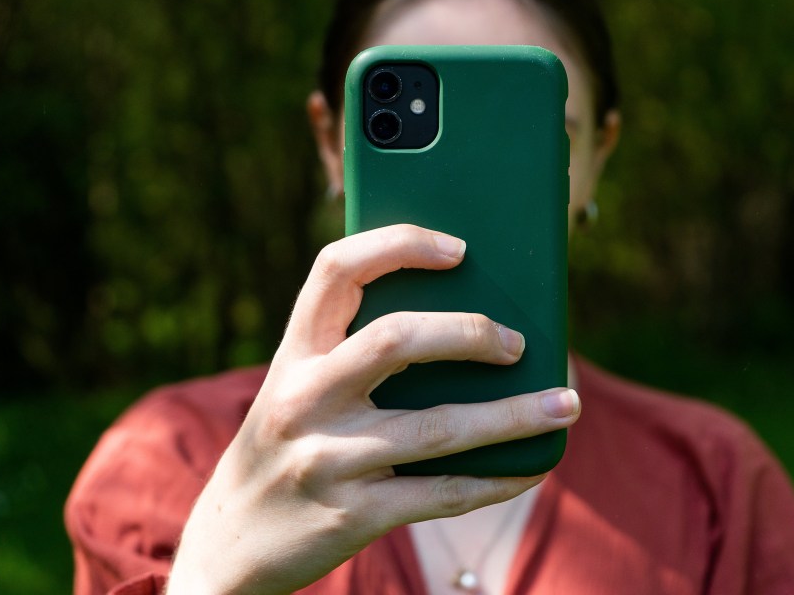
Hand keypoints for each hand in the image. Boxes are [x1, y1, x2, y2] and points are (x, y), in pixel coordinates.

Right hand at [166, 224, 580, 594]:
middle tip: (517, 344)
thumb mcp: (296, 391)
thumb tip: (464, 331)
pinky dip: (497, 479)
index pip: (336, 270)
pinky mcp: (354, 515)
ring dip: (513, 415)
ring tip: (566, 404)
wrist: (228, 549)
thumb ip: (352, 356)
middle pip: (396, 339)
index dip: (400, 244)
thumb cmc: (282, 450)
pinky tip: (533, 467)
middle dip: (470, 333)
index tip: (460, 248)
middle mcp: (303, 398)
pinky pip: (442, 493)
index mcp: (292, 354)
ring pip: (438, 426)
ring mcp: (328, 459)